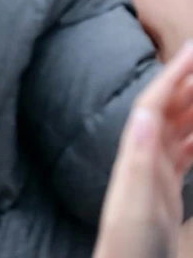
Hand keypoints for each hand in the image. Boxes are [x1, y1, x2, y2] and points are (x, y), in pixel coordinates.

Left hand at [93, 43, 192, 257]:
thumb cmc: (129, 241)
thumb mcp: (135, 201)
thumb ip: (140, 159)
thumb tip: (144, 114)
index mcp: (137, 153)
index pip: (155, 102)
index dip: (174, 74)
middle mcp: (143, 156)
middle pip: (167, 109)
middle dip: (187, 80)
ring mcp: (154, 171)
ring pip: (177, 127)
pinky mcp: (165, 187)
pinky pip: (184, 151)